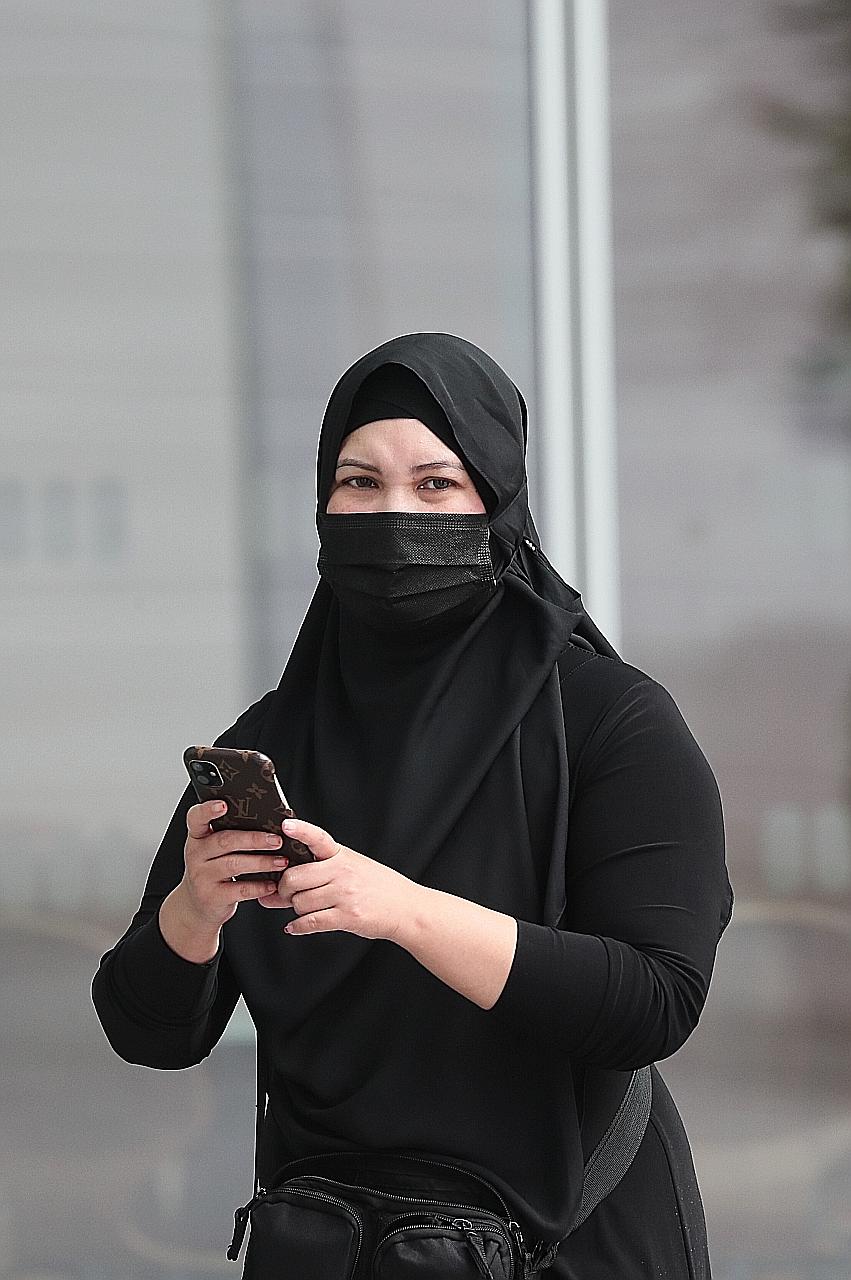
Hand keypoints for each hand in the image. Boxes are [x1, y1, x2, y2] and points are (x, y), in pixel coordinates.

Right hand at [159, 800, 289, 961]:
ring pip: (234, 864)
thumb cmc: (213, 869)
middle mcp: (196, 854)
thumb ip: (231, 834)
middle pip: (224, 841)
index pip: (197, 818)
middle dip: (254, 839)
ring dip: (261, 862)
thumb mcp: (214, 850)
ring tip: (282, 861)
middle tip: (277, 839)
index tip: (224, 804)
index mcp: (198, 836)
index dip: (208, 810)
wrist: (196, 905)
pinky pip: (239, 890)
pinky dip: (259, 887)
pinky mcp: (211, 897)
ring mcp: (202, 877)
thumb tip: (269, 821)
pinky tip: (272, 884)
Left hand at [260, 817, 419, 941]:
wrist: (406, 908)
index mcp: (341, 855)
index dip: (301, 830)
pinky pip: (311, 921)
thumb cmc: (376, 887)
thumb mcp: (352, 868)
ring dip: (295, 909)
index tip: (286, 825)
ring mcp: (345, 894)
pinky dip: (297, 926)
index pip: (318, 837)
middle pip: (295, 877)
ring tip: (303, 909)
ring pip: (300, 902)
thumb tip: (273, 891)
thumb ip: (318, 874)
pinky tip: (294, 926)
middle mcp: (342, 872)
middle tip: (285, 894)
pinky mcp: (348, 916)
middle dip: (284, 889)